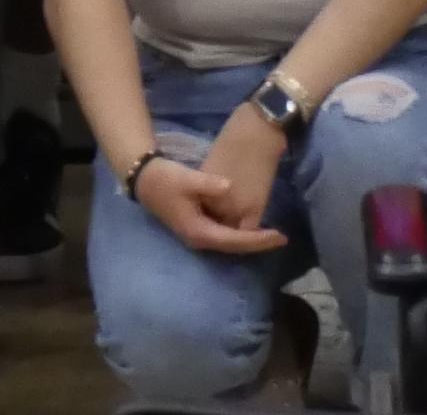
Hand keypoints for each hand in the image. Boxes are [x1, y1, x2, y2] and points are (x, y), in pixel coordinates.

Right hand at [136, 149, 288, 257]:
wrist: (145, 180)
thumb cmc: (166, 179)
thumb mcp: (187, 179)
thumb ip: (209, 184)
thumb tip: (229, 187)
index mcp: (199, 231)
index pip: (235, 241)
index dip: (258, 240)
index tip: (279, 237)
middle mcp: (200, 239)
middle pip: (234, 247)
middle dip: (258, 243)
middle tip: (281, 238)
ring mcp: (198, 234)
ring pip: (230, 242)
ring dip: (249, 239)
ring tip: (271, 234)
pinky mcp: (198, 226)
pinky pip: (224, 234)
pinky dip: (239, 232)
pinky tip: (251, 224)